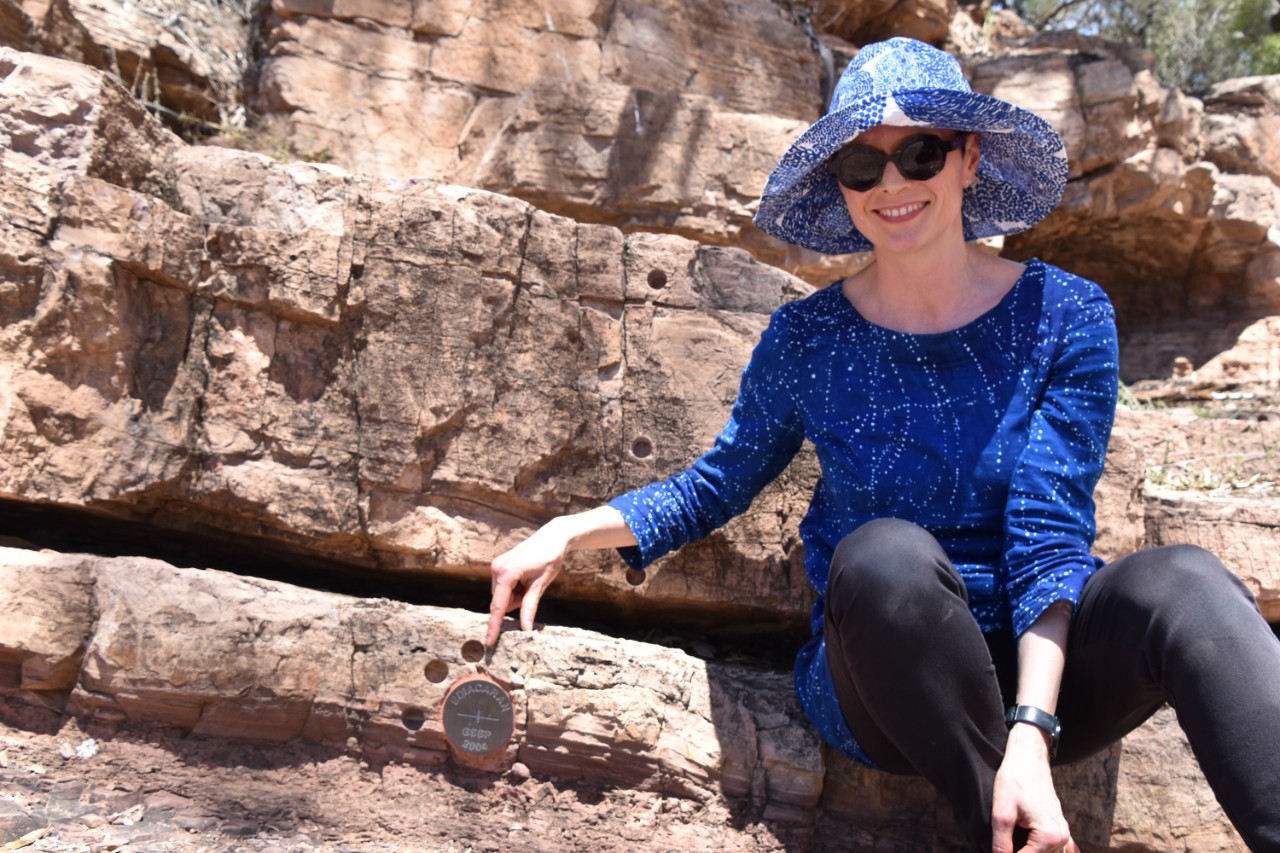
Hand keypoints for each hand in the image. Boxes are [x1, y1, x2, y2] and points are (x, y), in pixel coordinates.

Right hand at [485, 522, 569, 647]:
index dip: (494, 627)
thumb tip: (525, 630)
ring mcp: (496, 567)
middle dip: (516, 603)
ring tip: (530, 581)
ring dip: (516, 596)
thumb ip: (529, 608)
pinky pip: (503, 588)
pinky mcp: (498, 566)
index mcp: (505, 574)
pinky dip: (514, 589)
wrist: (552, 538)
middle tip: (532, 589)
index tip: (489, 643)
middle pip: (501, 602)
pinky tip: (525, 578)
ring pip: (502, 596)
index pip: (498, 607)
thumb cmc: (549, 559)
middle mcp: (496, 569)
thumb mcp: (540, 586)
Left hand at [991, 724, 1077, 852]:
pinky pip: (1062, 850)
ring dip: (1030, 852)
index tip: (996, 851)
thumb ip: (1001, 843)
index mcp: (1048, 836)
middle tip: (1001, 847)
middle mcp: (1061, 838)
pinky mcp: (1060, 827)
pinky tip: (1033, 848)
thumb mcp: (1002, 813)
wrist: (1028, 757)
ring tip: (1011, 844)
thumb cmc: (1015, 780)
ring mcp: (1063, 833)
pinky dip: (1046, 852)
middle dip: (1018, 852)